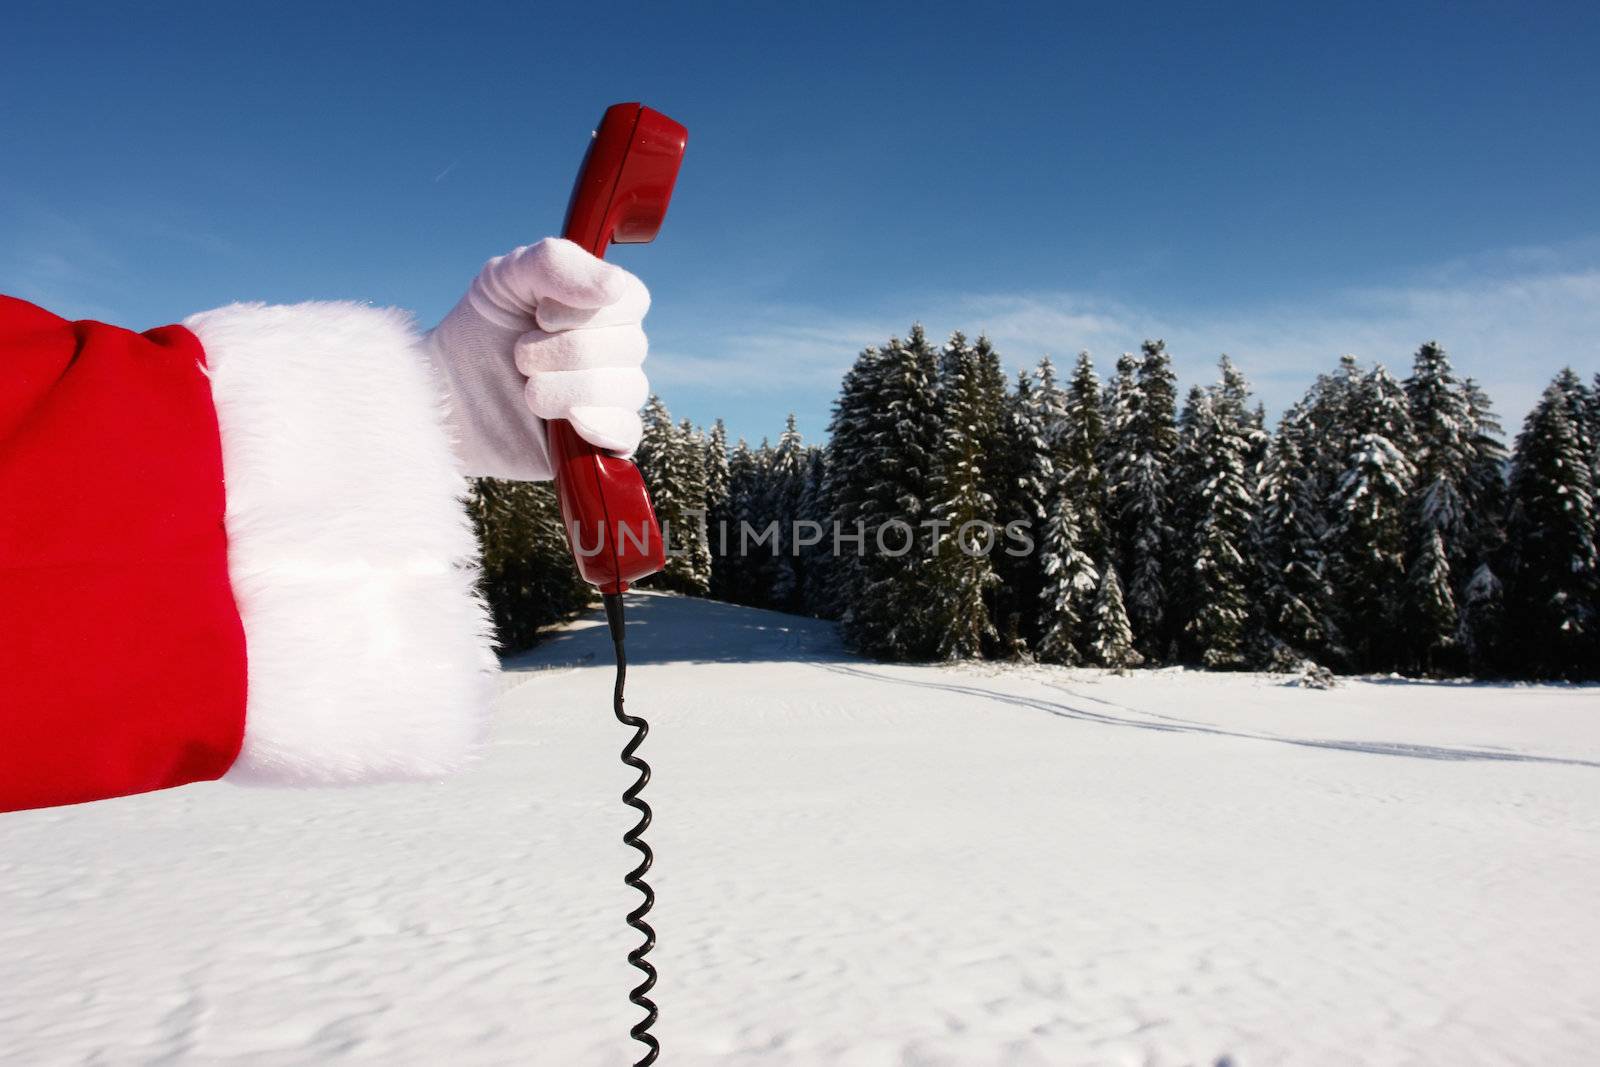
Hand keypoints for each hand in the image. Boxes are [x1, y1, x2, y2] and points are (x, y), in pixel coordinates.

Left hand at [424, 238, 649, 479]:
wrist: (445, 392)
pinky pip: (627, 434)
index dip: (588, 310)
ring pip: (625, 389)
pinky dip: (600, 426)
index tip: (540, 315)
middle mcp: (618, 352)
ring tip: (527, 392)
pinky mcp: (598, 442)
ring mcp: (611, 398)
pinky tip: (569, 422)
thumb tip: (614, 286)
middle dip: (562, 351)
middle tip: (519, 356)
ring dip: (563, 388)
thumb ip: (555, 264)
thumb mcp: (505, 277)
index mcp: (604, 308)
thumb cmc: (481, 329)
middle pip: (629, 346)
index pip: (633, 300)